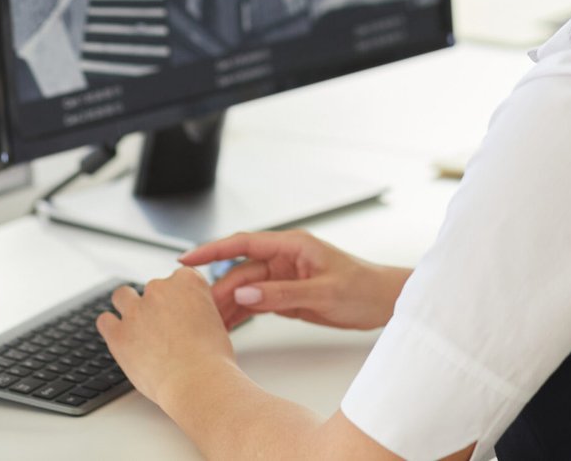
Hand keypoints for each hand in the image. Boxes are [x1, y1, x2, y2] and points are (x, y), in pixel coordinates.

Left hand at [95, 267, 233, 407]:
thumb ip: (197, 310)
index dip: (179, 297)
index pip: (179, 278)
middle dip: (156, 305)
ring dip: (129, 307)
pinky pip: (105, 321)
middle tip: (164, 328)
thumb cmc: (211, 358)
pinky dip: (111, 327)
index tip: (181, 312)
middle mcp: (160, 289)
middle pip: (152, 288)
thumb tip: (186, 318)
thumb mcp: (215, 321)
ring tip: (137, 327)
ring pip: (123, 296)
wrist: (197, 380)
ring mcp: (136, 309)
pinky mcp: (118, 333)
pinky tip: (121, 337)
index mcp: (187, 281)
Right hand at [180, 230, 410, 331]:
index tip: (186, 259)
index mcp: (291, 246)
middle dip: (218, 290)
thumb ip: (281, 293)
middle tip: (197, 312)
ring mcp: (284, 278)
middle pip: (240, 272)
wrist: (384, 302)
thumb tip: (243, 292)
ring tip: (207, 323)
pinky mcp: (287, 295)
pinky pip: (257, 302)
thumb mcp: (322, 291)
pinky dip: (242, 313)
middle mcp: (284, 259)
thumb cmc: (362, 287)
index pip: (243, 244)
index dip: (212, 250)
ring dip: (227, 305)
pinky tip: (227, 326)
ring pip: (245, 289)